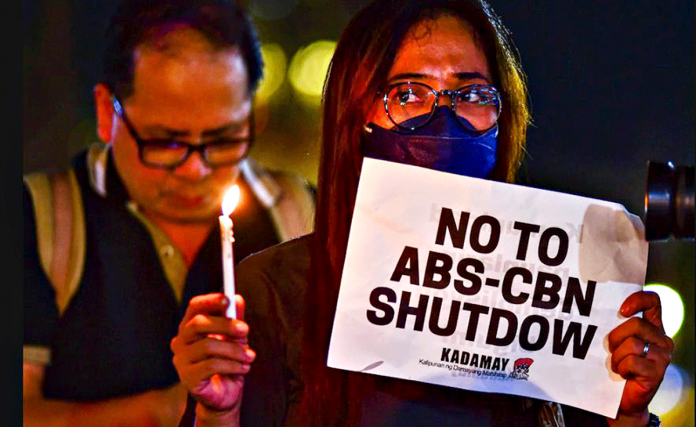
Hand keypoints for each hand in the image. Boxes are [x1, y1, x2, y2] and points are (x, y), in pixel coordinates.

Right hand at [171, 293, 255, 412]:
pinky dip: (232, 365)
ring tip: (249, 356)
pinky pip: (211, 365)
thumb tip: (238, 298)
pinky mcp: (187, 378)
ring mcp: (181, 360)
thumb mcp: (235, 337)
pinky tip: (244, 368)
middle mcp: (181, 341)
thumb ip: (235, 318)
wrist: (225, 394)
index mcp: (191, 327)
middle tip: (245, 329)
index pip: (194, 307)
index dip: (210, 301)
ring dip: (234, 350)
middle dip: (225, 324)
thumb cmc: (228, 361)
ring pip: (207, 346)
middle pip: (197, 323)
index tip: (229, 300)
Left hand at [606, 291, 673, 425]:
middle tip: (611, 349)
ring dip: (616, 355)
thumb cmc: (617, 364)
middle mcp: (662, 339)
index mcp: (653, 327)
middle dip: (616, 336)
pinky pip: (632, 361)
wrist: (623, 399)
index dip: (638, 299)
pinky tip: (623, 373)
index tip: (621, 310)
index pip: (653, 301)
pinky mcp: (657, 372)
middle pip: (636, 324)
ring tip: (616, 364)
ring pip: (632, 343)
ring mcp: (662, 356)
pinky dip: (621, 367)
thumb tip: (596, 308)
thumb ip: (616, 324)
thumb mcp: (618, 341)